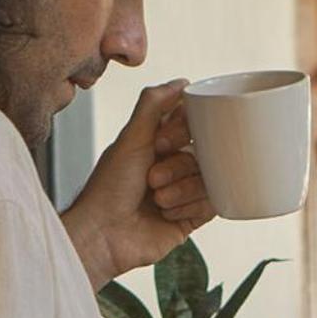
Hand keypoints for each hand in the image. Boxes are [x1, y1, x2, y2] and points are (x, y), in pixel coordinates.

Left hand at [61, 81, 215, 287]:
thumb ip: (153, 104)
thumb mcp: (130, 138)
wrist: (103, 235)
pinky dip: (189, 208)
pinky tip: (166, 214)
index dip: (182, 132)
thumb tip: (182, 82)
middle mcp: (174, 164)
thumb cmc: (109, 187)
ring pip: (210, 179)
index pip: (193, 124)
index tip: (160, 144)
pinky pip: (213, 204)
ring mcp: (185, 191)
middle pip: (204, 152)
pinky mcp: (193, 217)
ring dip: (182, 189)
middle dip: (178, 166)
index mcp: (159, 143)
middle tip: (152, 178)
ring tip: (156, 200)